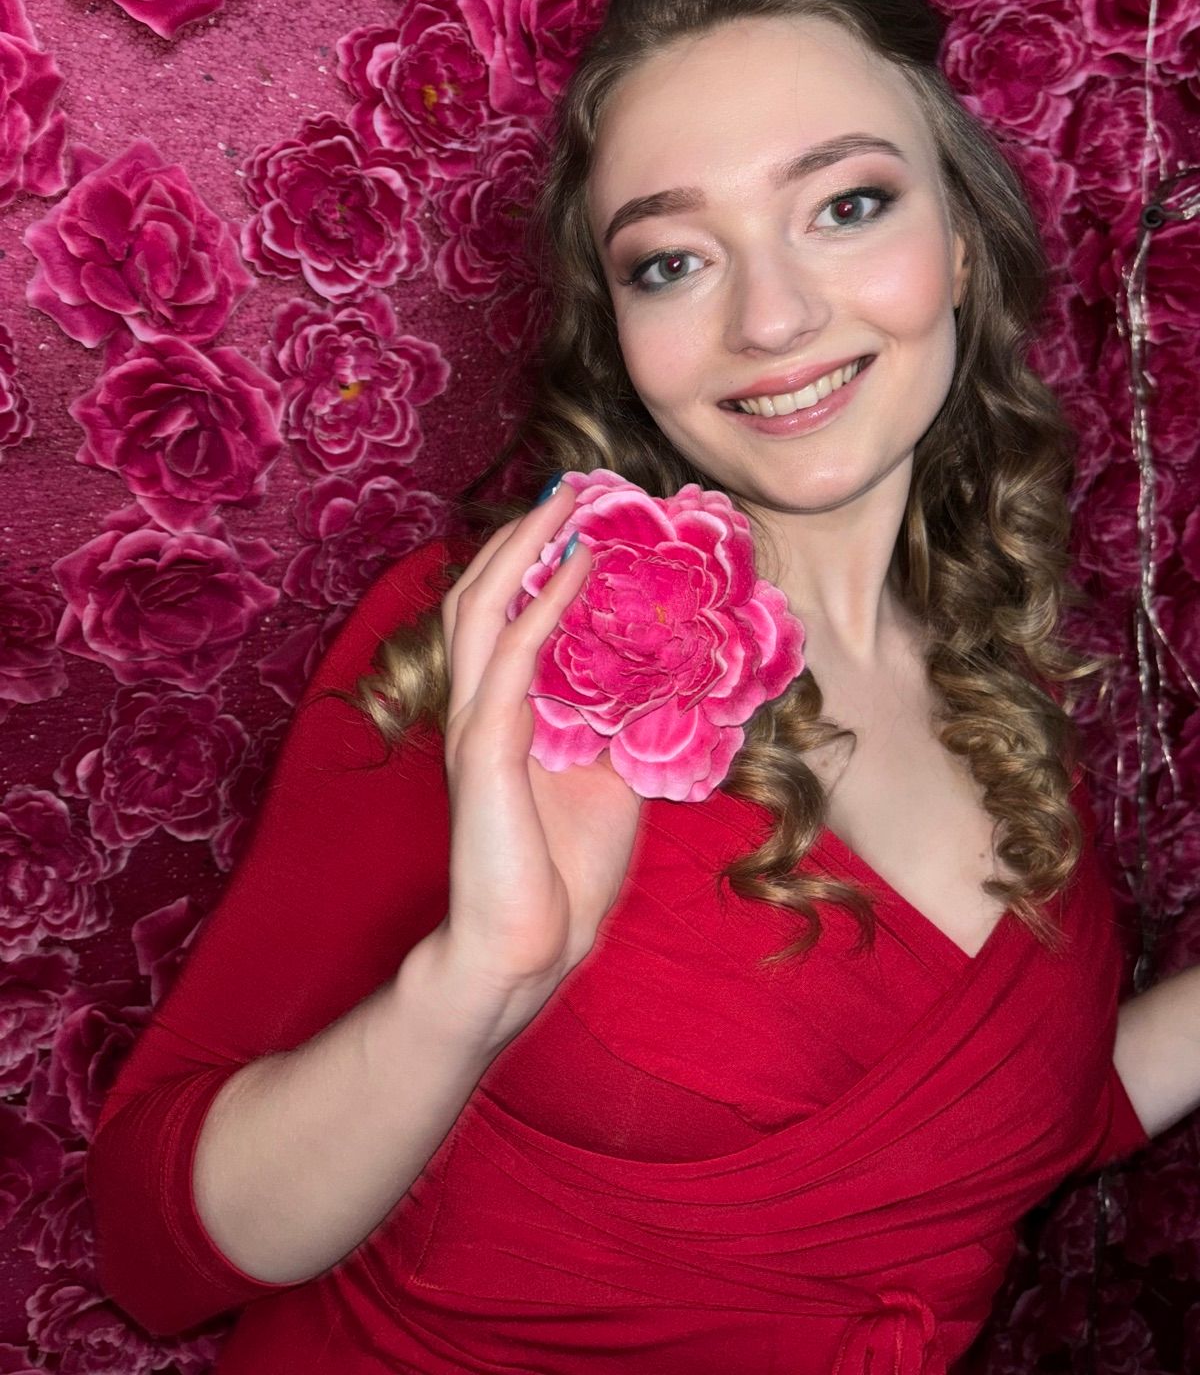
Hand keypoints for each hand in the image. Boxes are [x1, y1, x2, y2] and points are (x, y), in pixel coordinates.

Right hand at [433, 483, 642, 1030]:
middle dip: (521, 536)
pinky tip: (578, 571)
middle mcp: (477, 708)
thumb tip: (667, 678)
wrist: (526, 950)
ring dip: (525, 549)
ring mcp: (474, 725)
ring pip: (482, 609)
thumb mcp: (608, 779)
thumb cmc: (563, 872)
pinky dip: (545, 606)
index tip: (578, 519)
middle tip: (566, 489)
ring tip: (563, 504)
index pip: (502, 617)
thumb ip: (620, 725)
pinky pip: (513, 659)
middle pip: (479, 595)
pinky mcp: (486, 750)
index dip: (531, 563)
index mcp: (501, 714)